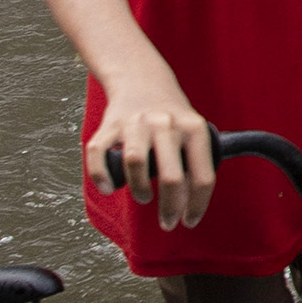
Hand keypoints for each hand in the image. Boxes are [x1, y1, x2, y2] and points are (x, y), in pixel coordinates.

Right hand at [89, 60, 217, 226]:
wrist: (142, 80)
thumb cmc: (173, 118)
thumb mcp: (194, 131)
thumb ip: (196, 163)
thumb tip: (190, 208)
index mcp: (193, 128)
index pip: (202, 177)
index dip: (197, 205)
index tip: (190, 221)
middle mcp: (166, 124)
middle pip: (172, 177)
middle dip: (171, 208)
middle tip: (168, 222)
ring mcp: (135, 123)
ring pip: (137, 164)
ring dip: (141, 189)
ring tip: (144, 197)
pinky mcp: (109, 124)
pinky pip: (99, 154)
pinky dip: (101, 175)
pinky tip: (109, 188)